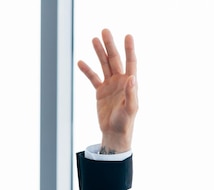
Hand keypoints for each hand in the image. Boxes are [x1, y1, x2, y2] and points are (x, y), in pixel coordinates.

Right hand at [78, 28, 137, 153]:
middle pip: (115, 60)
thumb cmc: (125, 123)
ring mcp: (110, 86)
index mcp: (130, 84)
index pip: (131, 62)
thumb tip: (132, 77)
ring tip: (94, 39)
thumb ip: (132, 93)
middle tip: (105, 31)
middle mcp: (121, 82)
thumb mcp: (130, 108)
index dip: (129, 49)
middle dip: (110, 46)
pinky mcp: (101, 92)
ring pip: (104, 65)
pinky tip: (81, 62)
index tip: (128, 36)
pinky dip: (87, 70)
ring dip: (99, 53)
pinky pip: (93, 78)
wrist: (114, 134)